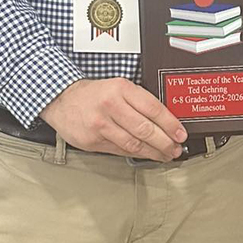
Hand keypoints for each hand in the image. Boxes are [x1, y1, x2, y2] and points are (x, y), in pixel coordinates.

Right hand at [40, 78, 186, 160]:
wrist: (62, 99)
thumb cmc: (93, 94)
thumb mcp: (118, 87)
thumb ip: (138, 101)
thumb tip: (165, 120)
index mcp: (120, 88)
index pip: (152, 107)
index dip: (170, 123)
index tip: (180, 133)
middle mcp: (111, 106)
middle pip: (145, 129)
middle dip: (165, 142)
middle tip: (176, 148)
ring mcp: (101, 125)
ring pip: (134, 143)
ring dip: (154, 152)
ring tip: (165, 155)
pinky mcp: (93, 142)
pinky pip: (120, 151)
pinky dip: (137, 154)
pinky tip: (147, 155)